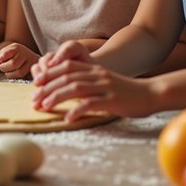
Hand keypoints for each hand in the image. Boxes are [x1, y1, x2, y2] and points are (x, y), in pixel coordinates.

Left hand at [0, 42, 38, 78]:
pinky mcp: (34, 71)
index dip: (3, 56)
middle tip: (3, 67)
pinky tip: (15, 74)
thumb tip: (0, 60)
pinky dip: (17, 77)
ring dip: (10, 74)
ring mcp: (32, 62)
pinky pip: (25, 77)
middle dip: (5, 68)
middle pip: (13, 64)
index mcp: (17, 48)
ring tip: (8, 72)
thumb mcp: (8, 51)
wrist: (31, 58)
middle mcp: (26, 54)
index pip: (9, 51)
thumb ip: (2, 54)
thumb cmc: (16, 55)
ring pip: (19, 72)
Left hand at [31, 39, 154, 119]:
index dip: (49, 73)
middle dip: (48, 87)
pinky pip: (91, 104)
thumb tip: (68, 92)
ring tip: (44, 106)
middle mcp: (97, 75)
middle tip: (34, 99)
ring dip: (57, 96)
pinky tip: (68, 118)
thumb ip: (89, 83)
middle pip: (67, 77)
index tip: (36, 83)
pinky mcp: (112, 100)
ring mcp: (105, 87)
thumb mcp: (105, 82)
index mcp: (95, 69)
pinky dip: (77, 110)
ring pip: (75, 88)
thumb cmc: (127, 92)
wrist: (151, 93)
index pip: (67, 67)